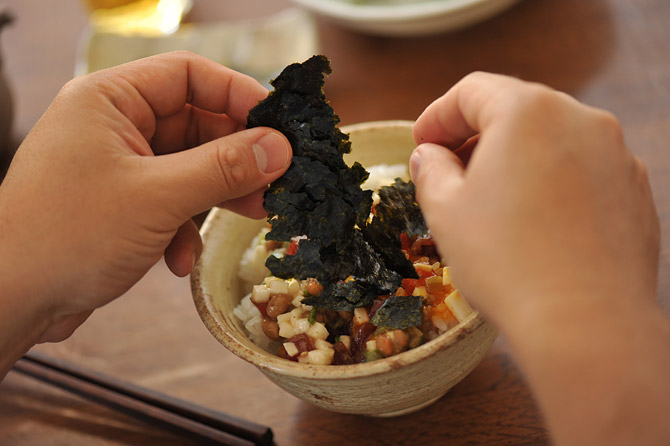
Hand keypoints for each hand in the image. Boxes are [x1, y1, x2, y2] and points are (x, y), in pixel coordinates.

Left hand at [0, 51, 290, 350]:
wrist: (11, 300)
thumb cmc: (65, 237)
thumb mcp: (157, 197)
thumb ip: (223, 168)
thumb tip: (279, 148)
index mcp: (110, 101)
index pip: (188, 75)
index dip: (238, 94)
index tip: (278, 125)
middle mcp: (113, 126)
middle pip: (195, 123)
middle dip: (235, 156)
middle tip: (273, 180)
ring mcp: (118, 165)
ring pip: (189, 166)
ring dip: (217, 194)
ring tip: (251, 215)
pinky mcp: (122, 203)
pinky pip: (171, 200)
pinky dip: (184, 226)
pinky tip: (180, 258)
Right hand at [410, 72, 658, 320]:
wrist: (585, 324)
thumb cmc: (507, 262)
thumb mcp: (445, 210)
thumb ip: (430, 170)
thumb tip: (429, 156)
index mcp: (529, 111)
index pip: (472, 92)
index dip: (438, 115)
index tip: (421, 143)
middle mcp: (581, 119)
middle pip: (516, 110)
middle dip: (475, 136)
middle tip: (448, 171)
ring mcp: (616, 155)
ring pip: (552, 140)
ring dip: (515, 159)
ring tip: (491, 200)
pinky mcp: (634, 191)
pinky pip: (582, 170)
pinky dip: (551, 181)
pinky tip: (534, 221)